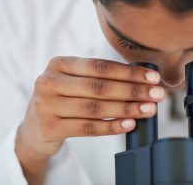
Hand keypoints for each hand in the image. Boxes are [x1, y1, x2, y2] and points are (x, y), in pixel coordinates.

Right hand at [16, 56, 164, 161]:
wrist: (35, 126)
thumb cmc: (64, 98)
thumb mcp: (75, 81)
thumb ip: (101, 77)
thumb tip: (143, 80)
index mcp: (60, 63)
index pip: (100, 66)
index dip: (129, 72)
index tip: (153, 78)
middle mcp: (50, 81)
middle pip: (100, 86)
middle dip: (133, 90)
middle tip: (157, 95)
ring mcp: (47, 105)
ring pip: (96, 108)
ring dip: (127, 109)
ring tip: (149, 110)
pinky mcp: (50, 127)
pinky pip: (88, 127)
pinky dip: (111, 127)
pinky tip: (129, 124)